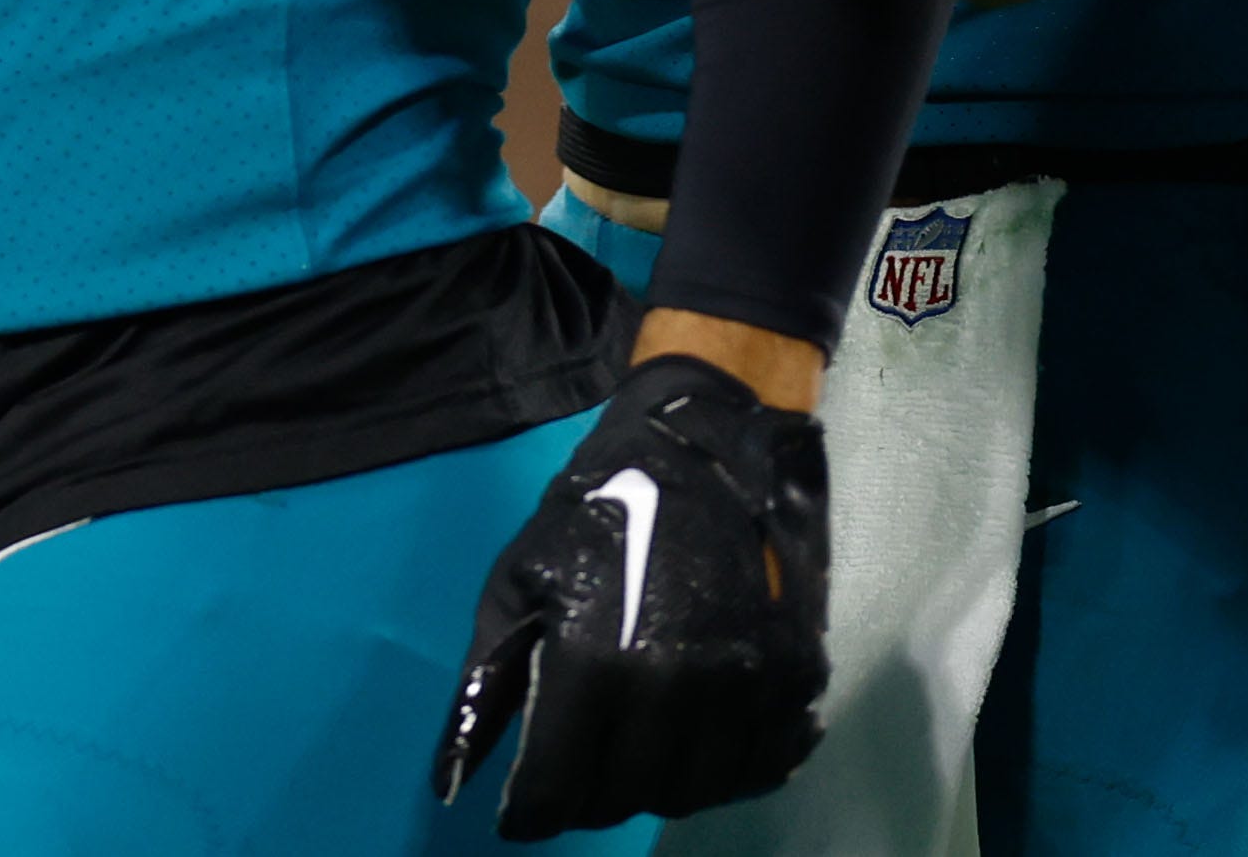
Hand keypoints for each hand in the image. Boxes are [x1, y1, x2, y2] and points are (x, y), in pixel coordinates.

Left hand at [438, 356, 829, 837]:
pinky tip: (699, 744)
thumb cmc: (600, 504)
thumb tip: (451, 781)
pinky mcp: (795, 674)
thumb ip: (486, 685)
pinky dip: (727, 773)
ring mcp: (745, 684)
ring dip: (654, 788)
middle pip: (625, 798)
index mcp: (597, 662)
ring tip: (631, 755)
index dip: (530, 812)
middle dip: (587, 799)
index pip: (557, 792)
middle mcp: (676, 687)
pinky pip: (762, 764)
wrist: (711, 437)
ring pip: (694, 791)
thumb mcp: (519, 578)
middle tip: (576, 770)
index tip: (522, 807)